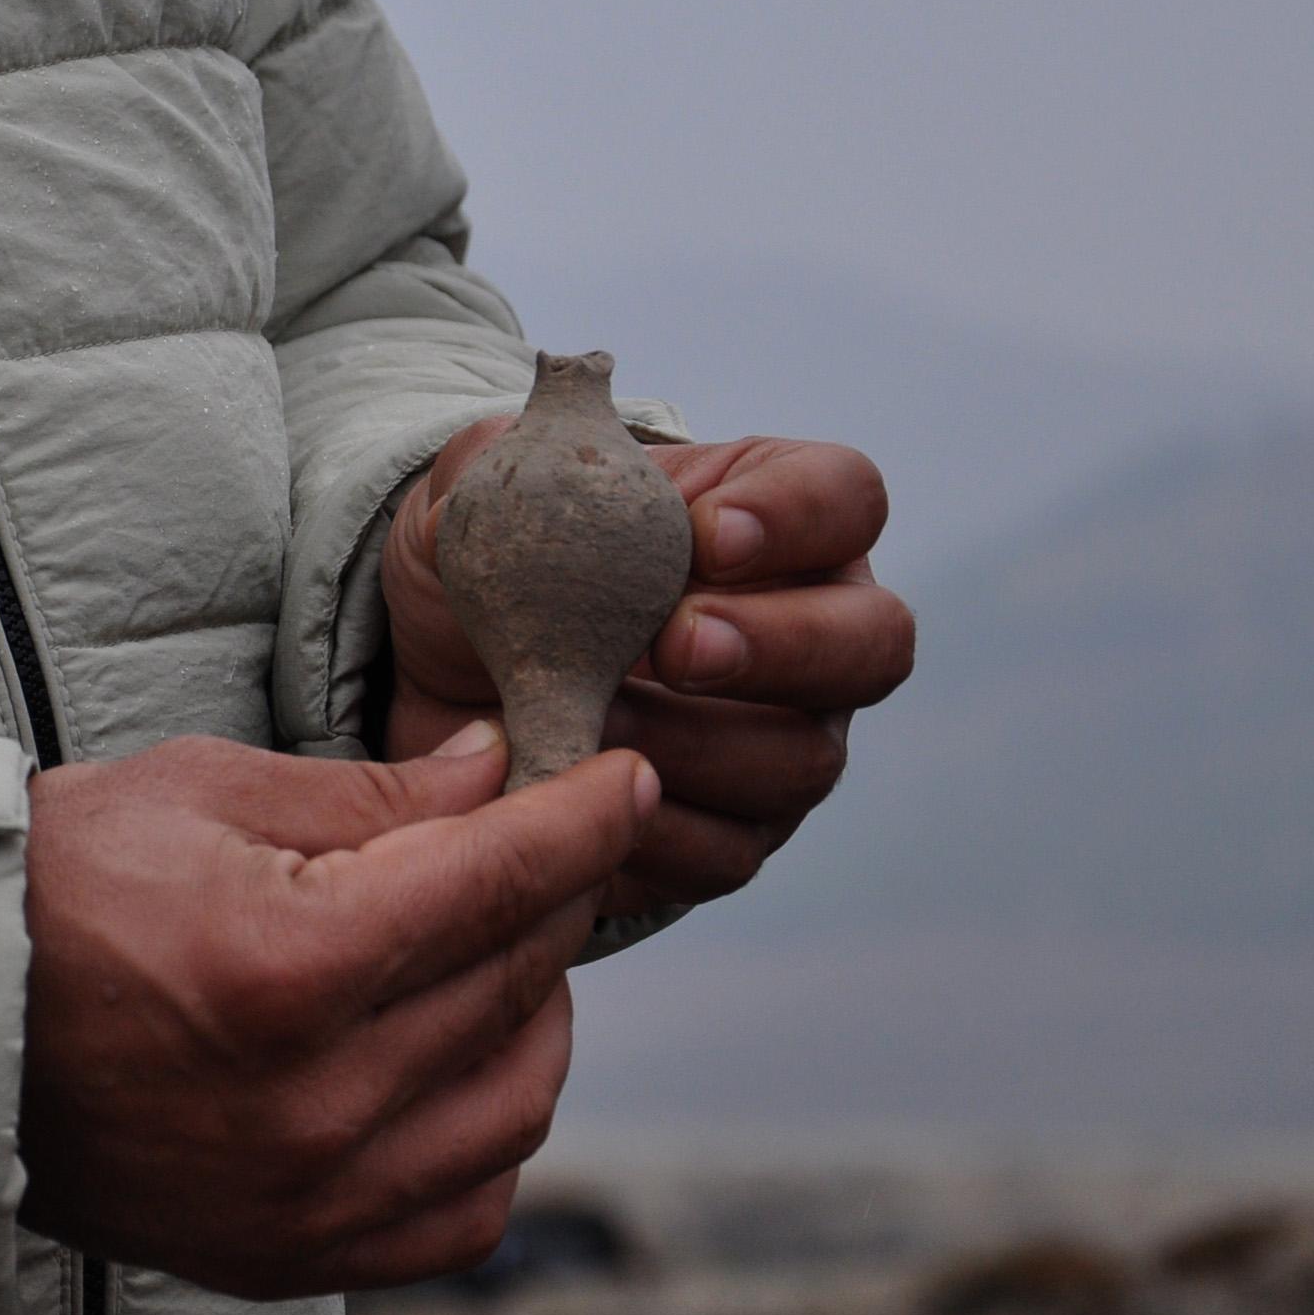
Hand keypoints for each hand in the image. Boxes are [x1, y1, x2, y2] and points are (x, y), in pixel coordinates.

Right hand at [19, 732, 656, 1297]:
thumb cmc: (48, 886)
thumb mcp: (201, 793)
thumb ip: (373, 796)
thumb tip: (505, 772)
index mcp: (291, 966)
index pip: (502, 883)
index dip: (584, 819)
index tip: (626, 781)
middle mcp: (315, 1102)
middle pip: (516, 980)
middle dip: (549, 895)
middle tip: (534, 846)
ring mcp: (307, 1197)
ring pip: (518, 1103)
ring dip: (533, 1015)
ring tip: (494, 957)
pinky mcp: (287, 1258)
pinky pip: (463, 1213)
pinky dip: (490, 1138)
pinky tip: (460, 1072)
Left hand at [381, 429, 914, 915]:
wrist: (439, 682)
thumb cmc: (491, 567)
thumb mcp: (480, 492)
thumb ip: (503, 462)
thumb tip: (518, 468)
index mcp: (772, 519)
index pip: (846, 498)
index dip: (797, 517)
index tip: (707, 534)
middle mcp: (808, 631)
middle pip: (874, 643)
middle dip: (781, 645)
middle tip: (674, 643)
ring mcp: (783, 740)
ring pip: (804, 759)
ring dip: (694, 744)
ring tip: (592, 721)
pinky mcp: (731, 834)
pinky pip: (728, 852)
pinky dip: (652, 830)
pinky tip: (581, 797)